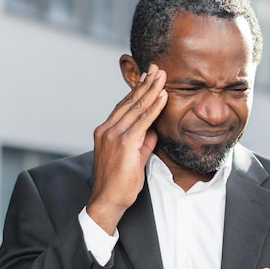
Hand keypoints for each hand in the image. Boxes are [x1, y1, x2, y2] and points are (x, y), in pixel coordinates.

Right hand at [86, 64, 167, 233]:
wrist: (108, 200)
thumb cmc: (119, 183)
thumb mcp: (133, 158)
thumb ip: (143, 141)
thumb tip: (154, 129)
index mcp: (106, 131)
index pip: (123, 106)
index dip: (137, 91)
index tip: (148, 78)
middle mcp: (107, 129)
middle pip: (129, 101)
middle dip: (145, 83)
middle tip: (156, 68)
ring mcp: (114, 135)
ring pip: (136, 107)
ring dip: (151, 90)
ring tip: (162, 75)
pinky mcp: (124, 143)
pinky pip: (142, 121)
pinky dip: (154, 107)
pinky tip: (162, 96)